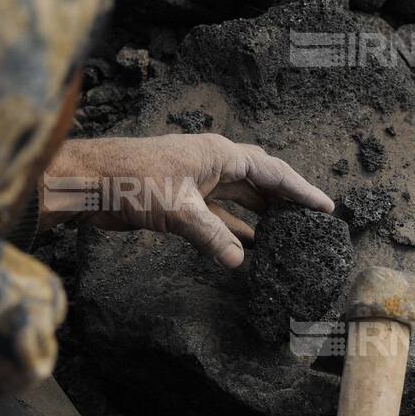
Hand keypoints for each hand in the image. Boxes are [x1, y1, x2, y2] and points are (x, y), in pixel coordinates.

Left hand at [40, 133, 333, 266]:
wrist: (88, 181)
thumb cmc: (130, 181)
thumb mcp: (177, 210)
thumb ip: (211, 236)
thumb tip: (239, 261)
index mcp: (220, 155)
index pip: (273, 171)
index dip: (301, 190)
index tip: (326, 207)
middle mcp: (213, 163)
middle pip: (261, 181)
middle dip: (287, 201)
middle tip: (313, 222)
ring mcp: (197, 180)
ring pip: (241, 198)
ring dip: (263, 216)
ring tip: (289, 236)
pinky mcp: (182, 198)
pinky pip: (220, 213)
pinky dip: (236, 228)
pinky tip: (248, 247)